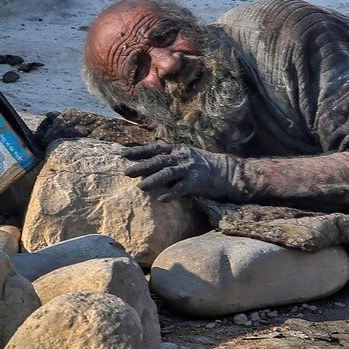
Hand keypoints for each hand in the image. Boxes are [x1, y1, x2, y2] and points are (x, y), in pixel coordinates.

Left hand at [121, 143, 240, 201]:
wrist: (226, 172)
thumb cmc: (201, 165)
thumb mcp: (184, 155)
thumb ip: (167, 155)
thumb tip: (146, 156)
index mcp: (177, 149)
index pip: (154, 149)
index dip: (138, 151)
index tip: (122, 154)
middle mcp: (182, 156)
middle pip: (159, 160)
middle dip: (142, 166)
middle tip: (126, 172)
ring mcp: (189, 168)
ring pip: (168, 173)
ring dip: (153, 179)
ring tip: (140, 187)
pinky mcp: (197, 181)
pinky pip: (182, 188)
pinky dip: (171, 193)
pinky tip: (161, 199)